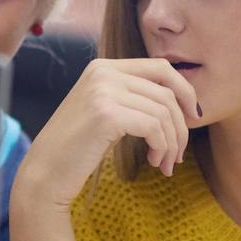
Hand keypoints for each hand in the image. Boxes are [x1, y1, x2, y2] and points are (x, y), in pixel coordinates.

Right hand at [17, 58, 200, 208]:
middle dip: (182, 125)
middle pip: (166, 91)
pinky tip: (154, 161)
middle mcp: (103, 72)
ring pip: (163, 112)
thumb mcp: (106, 112)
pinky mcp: (107, 114)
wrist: (46, 173)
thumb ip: (133, 97)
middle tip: (179, 153)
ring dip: (172, 142)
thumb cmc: (77, 149)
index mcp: (103, 66)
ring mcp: (103, 91)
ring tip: (165, 163)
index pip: (160, 67)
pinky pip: (154, 127)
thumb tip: (181, 99)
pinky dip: (161, 147)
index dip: (185, 91)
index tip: (194, 116)